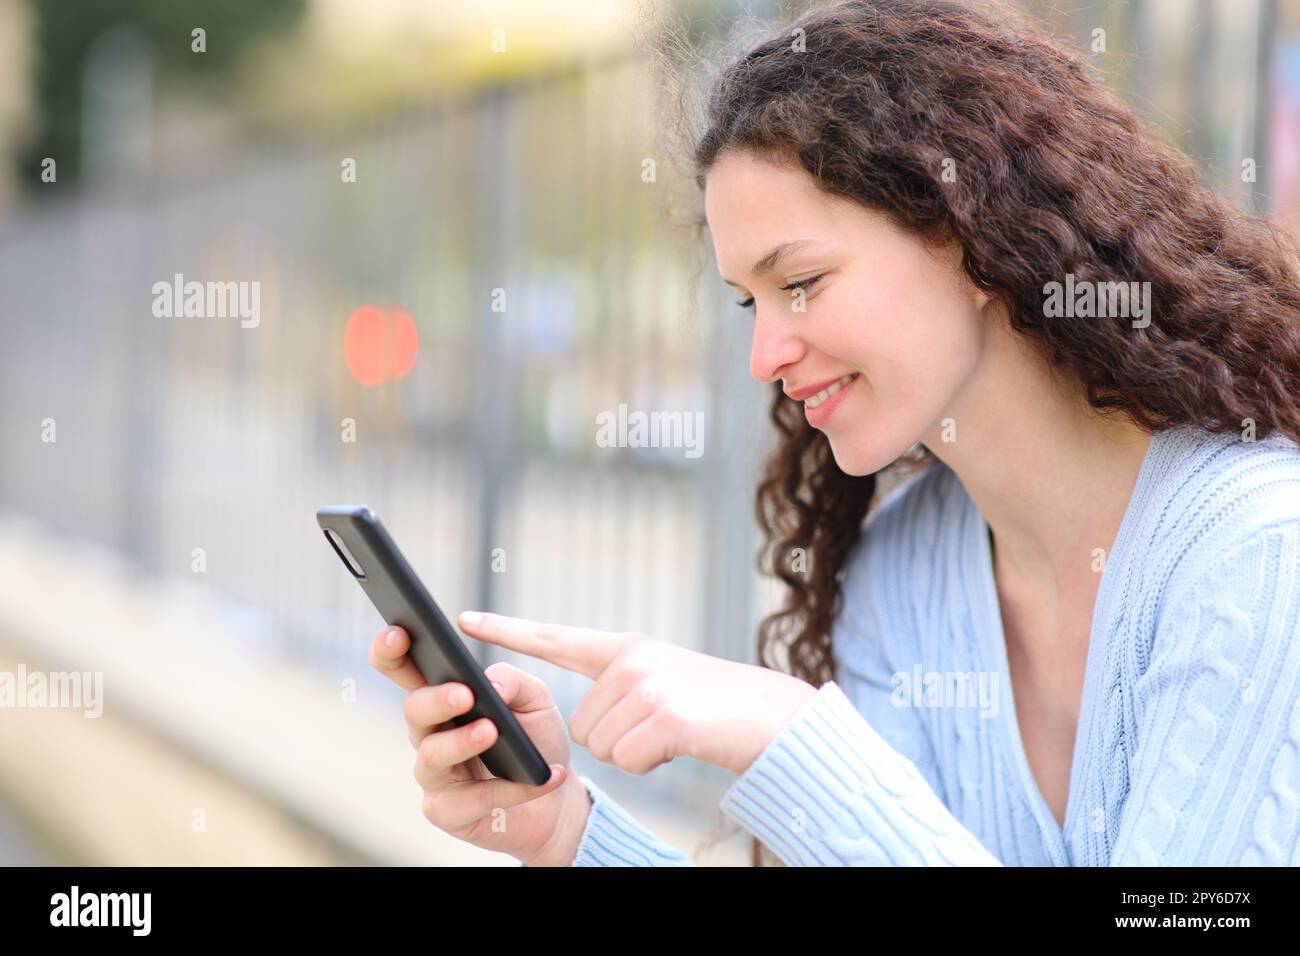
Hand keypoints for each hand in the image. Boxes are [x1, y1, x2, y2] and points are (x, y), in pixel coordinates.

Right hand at [368, 625, 593, 865]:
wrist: (557, 799)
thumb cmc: (536, 740)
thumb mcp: (536, 700)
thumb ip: (514, 682)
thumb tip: (490, 686)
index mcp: (443, 697)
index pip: (404, 669)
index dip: (391, 652)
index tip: (397, 633)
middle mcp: (429, 733)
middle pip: (413, 710)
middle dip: (436, 699)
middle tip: (464, 693)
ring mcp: (434, 773)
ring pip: (431, 755)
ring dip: (461, 742)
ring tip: (491, 731)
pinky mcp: (446, 811)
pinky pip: (467, 800)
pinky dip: (506, 789)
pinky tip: (536, 779)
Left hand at [456, 611, 818, 776]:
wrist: (774, 719)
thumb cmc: (717, 713)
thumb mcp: (665, 687)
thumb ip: (623, 692)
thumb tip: (586, 729)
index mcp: (627, 649)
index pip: (557, 639)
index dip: (509, 631)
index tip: (465, 619)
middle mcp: (632, 660)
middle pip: (581, 727)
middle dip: (616, 742)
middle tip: (661, 729)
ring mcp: (648, 685)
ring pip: (600, 748)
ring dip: (635, 754)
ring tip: (674, 734)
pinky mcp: (664, 714)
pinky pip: (626, 760)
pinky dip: (651, 765)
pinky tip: (680, 745)